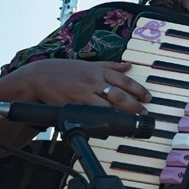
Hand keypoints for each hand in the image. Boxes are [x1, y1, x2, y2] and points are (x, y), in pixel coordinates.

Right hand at [6, 59, 150, 112]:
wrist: (40, 76)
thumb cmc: (65, 70)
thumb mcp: (89, 64)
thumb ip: (110, 66)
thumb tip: (129, 66)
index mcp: (99, 71)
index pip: (125, 81)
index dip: (139, 90)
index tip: (148, 98)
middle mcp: (94, 81)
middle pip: (120, 95)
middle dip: (135, 105)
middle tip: (144, 112)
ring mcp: (84, 94)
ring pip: (108, 106)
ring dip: (122, 114)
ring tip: (133, 120)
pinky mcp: (74, 105)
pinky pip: (91, 113)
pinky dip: (102, 119)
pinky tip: (111, 124)